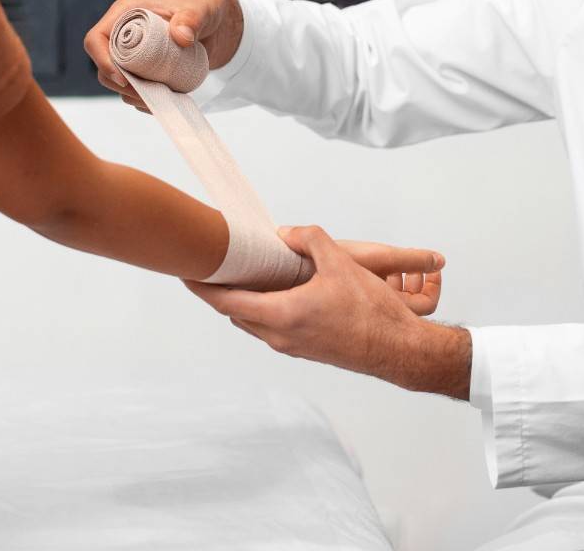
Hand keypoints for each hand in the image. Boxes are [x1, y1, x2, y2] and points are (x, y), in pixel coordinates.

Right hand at [84, 0, 243, 109]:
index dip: (102, 60)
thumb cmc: (204, 8)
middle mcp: (124, 35)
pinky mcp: (144, 70)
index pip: (96, 38)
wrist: (217, 24)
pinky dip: (147, 100)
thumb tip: (181, 36)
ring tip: (161, 99)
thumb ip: (193, 19)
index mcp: (126, 13)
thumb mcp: (202, 9)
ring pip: (118, 82)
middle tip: (146, 95)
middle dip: (120, 85)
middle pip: (103, 66)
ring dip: (134, 96)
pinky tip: (165, 101)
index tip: (124, 79)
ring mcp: (133, 54)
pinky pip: (136, 90)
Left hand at [186, 226, 471, 398]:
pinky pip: (273, 327)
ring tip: (242, 274)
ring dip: (243, 301)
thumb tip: (286, 233)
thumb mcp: (341, 264)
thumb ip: (310, 241)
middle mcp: (281, 336)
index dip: (202, 287)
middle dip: (220, 291)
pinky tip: (277, 289)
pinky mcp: (306, 349)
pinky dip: (264, 308)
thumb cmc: (373, 313)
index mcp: (282, 316)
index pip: (226, 302)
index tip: (184, 272)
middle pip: (235, 313)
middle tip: (212, 267)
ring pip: (254, 322)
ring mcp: (293, 346)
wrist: (399, 350)